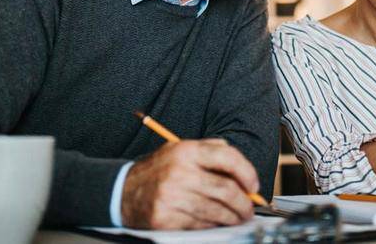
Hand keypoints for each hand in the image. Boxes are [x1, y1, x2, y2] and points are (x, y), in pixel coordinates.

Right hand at [120, 139, 258, 228]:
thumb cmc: (157, 171)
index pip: (227, 157)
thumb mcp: (180, 150)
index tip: (253, 186)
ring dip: (233, 217)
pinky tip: (217, 222)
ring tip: (238, 217)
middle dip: (244, 202)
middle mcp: (179, 171)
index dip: (247, 172)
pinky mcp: (165, 217)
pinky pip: (200, 224)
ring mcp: (171, 196)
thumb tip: (240, 166)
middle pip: (226, 189)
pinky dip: (213, 225)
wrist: (122, 191)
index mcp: (186, 151)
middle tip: (249, 208)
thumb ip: (210, 150)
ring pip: (216, 210)